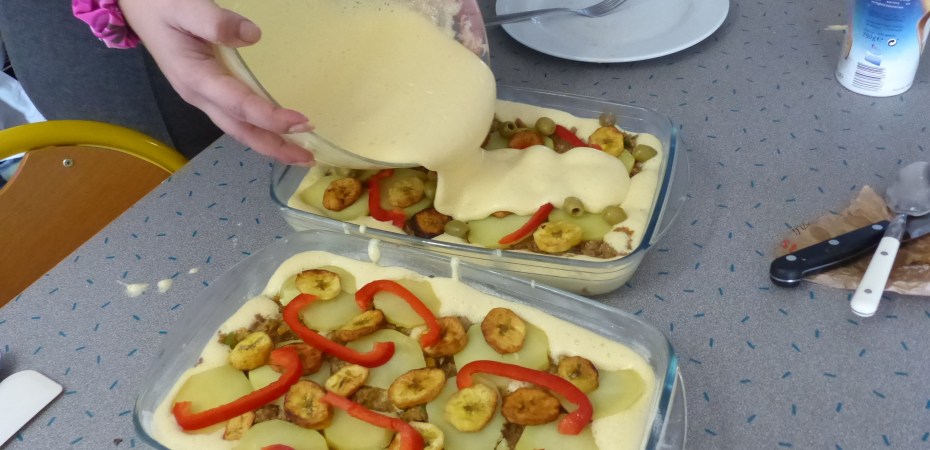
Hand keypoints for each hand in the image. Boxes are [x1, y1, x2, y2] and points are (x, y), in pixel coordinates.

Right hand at [118, 0, 314, 164]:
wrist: (136, 6)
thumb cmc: (160, 5)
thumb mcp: (184, 6)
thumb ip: (214, 21)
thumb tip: (251, 35)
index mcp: (195, 78)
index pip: (239, 105)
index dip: (270, 117)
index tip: (301, 121)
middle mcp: (200, 95)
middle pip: (241, 130)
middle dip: (275, 147)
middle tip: (308, 157)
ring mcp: (203, 95)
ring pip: (239, 128)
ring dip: (270, 143)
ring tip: (300, 152)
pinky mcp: (208, 91)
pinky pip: (237, 117)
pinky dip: (260, 129)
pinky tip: (278, 131)